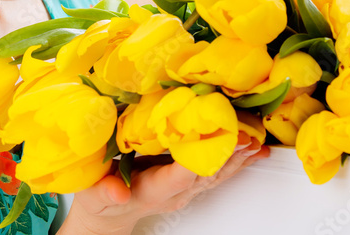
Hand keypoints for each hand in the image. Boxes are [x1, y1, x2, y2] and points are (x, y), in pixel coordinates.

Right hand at [65, 136, 268, 234]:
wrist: (106, 214)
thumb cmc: (98, 201)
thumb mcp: (92, 195)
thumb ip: (105, 192)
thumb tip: (116, 193)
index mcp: (150, 190)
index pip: (179, 175)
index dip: (198, 159)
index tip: (212, 138)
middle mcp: (173, 192)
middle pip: (206, 173)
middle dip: (227, 155)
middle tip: (247, 136)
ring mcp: (182, 189)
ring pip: (216, 174)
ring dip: (236, 158)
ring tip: (257, 142)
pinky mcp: (186, 183)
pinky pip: (214, 172)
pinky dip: (234, 159)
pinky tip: (250, 150)